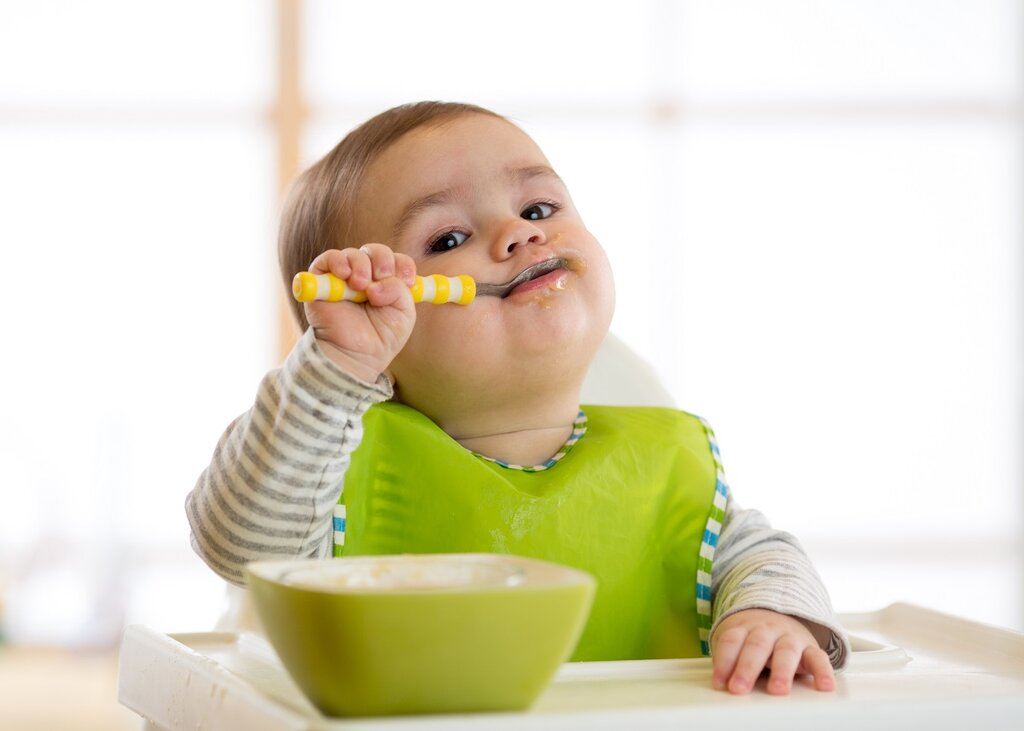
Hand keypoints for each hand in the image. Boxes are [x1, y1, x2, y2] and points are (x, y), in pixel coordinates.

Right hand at [305, 245, 417, 382]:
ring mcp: (344, 277)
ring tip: (361, 286)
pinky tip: (345, 275)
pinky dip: (337, 261)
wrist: (355, 356)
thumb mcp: (404, 314)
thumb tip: (378, 282)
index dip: (403, 265)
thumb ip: (400, 291)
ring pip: (353, 254)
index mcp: (387, 282)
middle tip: (382, 276)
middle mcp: (366, 276)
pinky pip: (328, 258)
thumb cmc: (380, 337)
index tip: (407, 280)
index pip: (396, 260)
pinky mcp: (322, 280)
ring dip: (361, 265)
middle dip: (382, 260)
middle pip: (375, 251)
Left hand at [710, 608, 834, 694]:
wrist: (777, 613)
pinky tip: (824, 686)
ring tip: (778, 690)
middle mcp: (767, 630)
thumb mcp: (736, 641)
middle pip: (756, 646)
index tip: (719, 683)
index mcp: (745, 627)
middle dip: (747, 668)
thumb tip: (721, 683)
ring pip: (786, 651)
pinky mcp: (810, 648)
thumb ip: (729, 659)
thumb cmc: (751, 636)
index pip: (732, 641)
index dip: (724, 662)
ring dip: (782, 671)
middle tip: (739, 688)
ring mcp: (790, 637)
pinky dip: (823, 672)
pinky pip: (819, 658)